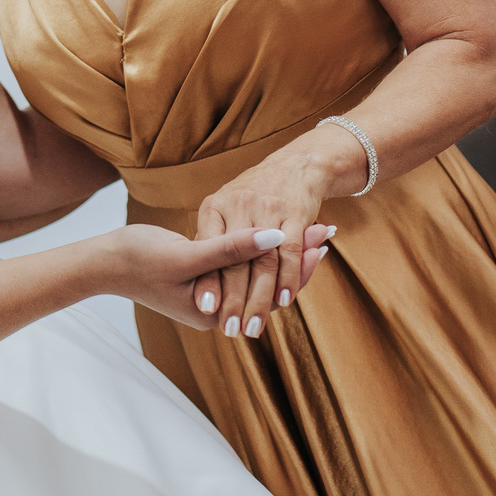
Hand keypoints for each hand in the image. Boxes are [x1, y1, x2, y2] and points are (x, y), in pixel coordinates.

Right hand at [104, 224, 309, 330]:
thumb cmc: (138, 259)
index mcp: (216, 311)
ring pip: (257, 272)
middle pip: (269, 284)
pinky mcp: (203, 277)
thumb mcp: (187, 254)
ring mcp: (211, 293)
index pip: (271, 292)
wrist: (102, 262)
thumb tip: (276, 237)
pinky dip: (259, 247)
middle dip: (297, 257)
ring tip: (311, 228)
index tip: (320, 239)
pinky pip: (241, 264)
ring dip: (282, 251)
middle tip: (326, 229)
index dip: (298, 265)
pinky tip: (275, 230)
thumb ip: (232, 248)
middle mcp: (218, 308)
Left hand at [191, 135, 347, 338]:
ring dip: (260, 298)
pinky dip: (288, 278)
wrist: (296, 165)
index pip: (208, 251)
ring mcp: (268, 208)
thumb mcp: (225, 208)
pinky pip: (290, 251)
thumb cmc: (253, 194)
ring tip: (253, 327)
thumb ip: (213, 240)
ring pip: (262, 262)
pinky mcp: (295, 212)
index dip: (208, 280)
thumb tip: (199, 275)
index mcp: (214, 207)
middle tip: (230, 330)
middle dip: (233, 299)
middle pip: (235, 261)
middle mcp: (238, 205)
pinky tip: (284, 301)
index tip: (203, 309)